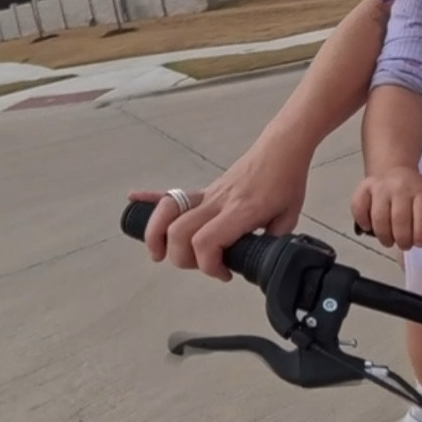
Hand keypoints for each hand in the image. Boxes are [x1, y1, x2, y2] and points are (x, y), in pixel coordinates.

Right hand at [128, 139, 309, 280]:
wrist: (281, 149)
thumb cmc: (286, 180)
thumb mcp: (288, 219)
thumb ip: (272, 243)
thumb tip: (258, 261)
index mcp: (240, 211)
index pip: (206, 242)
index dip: (208, 266)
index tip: (224, 273)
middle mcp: (218, 202)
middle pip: (179, 231)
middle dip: (181, 258)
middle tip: (200, 266)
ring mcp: (208, 194)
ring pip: (168, 210)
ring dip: (155, 234)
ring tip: (157, 253)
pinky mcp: (204, 190)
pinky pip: (172, 193)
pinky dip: (149, 198)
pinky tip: (133, 200)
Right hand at [352, 167, 421, 249]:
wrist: (393, 167)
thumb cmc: (413, 188)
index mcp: (420, 190)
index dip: (421, 232)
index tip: (419, 243)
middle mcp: (399, 187)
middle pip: (399, 219)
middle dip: (402, 238)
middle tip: (404, 245)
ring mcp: (380, 187)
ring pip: (378, 217)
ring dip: (383, 235)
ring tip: (389, 241)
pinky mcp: (363, 188)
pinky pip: (358, 207)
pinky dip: (362, 221)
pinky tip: (369, 228)